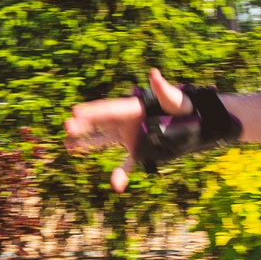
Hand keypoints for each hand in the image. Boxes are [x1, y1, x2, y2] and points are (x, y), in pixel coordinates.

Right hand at [63, 70, 184, 191]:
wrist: (193, 121)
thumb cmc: (182, 106)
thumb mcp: (175, 99)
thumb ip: (163, 90)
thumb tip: (154, 74)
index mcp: (132, 109)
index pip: (110, 110)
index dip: (94, 111)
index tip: (76, 112)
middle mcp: (125, 122)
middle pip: (100, 123)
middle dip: (84, 125)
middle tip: (67, 126)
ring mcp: (129, 137)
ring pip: (103, 141)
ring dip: (86, 144)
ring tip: (67, 146)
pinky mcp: (138, 151)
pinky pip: (127, 163)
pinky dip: (122, 174)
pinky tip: (117, 185)